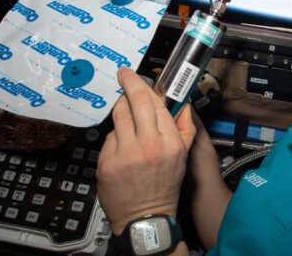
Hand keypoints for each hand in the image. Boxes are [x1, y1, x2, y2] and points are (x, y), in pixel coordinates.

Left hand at [96, 67, 196, 233]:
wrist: (145, 217)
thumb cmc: (165, 184)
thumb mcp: (183, 156)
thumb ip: (185, 127)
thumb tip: (183, 102)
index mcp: (169, 142)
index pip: (154, 102)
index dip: (143, 86)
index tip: (135, 76)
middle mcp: (147, 144)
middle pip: (134, 101)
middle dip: (127, 82)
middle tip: (123, 74)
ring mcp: (124, 153)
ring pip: (118, 115)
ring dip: (121, 109)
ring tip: (125, 115)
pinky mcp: (106, 162)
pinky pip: (109, 138)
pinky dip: (115, 138)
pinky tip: (121, 148)